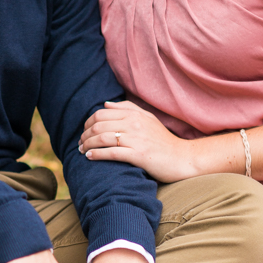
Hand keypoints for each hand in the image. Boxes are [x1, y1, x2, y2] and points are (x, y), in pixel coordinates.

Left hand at [79, 99, 194, 181]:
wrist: (183, 158)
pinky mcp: (139, 155)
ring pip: (102, 138)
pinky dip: (97, 154)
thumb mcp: (148, 119)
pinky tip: (90, 157)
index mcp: (134, 115)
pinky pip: (112, 153)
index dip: (88, 123)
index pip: (101, 114)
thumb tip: (105, 104)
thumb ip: (127, 109)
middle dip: (84, 135)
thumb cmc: (163, 140)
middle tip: (80, 143)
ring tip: (82, 151)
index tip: (84, 132)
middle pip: (99, 125)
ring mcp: (136, 139)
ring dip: (87, 145)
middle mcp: (134, 124)